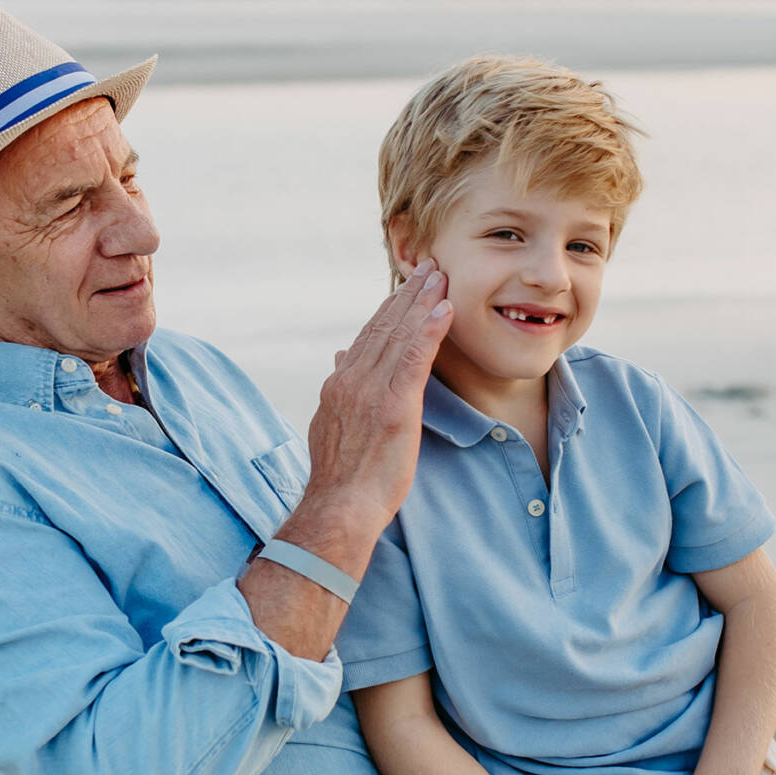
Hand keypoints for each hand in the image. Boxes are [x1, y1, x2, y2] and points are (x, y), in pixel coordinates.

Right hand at [288, 263, 452, 563]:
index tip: (408, 287)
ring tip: (441, 277)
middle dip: (408, 295)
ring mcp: (371, 391)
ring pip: (399, 335)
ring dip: (423, 302)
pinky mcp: (394, 406)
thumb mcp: (331, 426)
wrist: (339, 507)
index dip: (389, 309)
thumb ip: (339, 391)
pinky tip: (445, 310)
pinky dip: (430, 331)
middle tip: (430, 267)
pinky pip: (414, 359)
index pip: (367, 336)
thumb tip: (340, 358)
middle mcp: (352, 379)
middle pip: (384, 326)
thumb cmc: (340, 479)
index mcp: (339, 384)